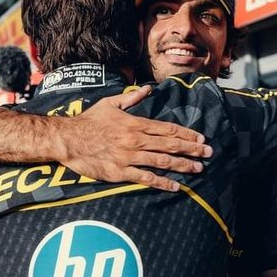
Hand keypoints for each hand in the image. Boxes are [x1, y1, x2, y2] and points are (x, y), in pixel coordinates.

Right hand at [63, 86, 211, 191]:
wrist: (68, 139)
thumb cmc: (88, 121)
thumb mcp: (110, 104)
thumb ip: (131, 98)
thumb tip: (147, 89)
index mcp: (135, 123)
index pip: (167, 129)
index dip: (186, 134)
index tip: (201, 138)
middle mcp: (136, 140)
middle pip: (170, 145)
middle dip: (192, 149)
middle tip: (208, 153)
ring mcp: (129, 157)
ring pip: (162, 162)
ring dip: (182, 165)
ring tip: (198, 169)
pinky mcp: (120, 172)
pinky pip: (145, 178)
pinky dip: (162, 183)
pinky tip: (175, 187)